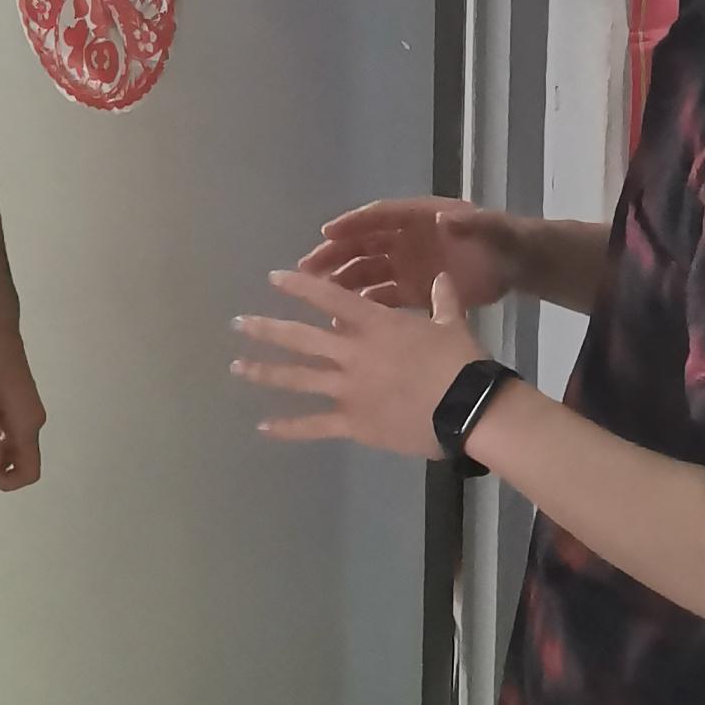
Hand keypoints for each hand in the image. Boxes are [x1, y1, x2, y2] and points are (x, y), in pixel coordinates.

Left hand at [0, 320, 45, 492]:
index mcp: (28, 427)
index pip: (30, 472)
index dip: (7, 481)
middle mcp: (36, 423)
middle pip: (25, 460)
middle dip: (1, 466)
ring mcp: (32, 411)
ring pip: (20, 445)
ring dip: (0, 450)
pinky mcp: (26, 401)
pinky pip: (18, 430)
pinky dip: (2, 436)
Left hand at [233, 269, 482, 456]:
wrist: (467, 409)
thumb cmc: (461, 363)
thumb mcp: (452, 324)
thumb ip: (442, 300)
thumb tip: (443, 276)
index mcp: (374, 326)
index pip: (329, 299)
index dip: (299, 286)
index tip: (274, 277)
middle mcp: (352, 354)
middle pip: (300, 339)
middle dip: (266, 329)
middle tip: (238, 324)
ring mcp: (348, 389)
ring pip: (298, 378)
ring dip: (264, 372)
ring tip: (237, 367)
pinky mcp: (353, 422)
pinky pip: (314, 425)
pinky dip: (288, 427)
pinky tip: (263, 427)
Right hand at [301, 197, 525, 313]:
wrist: (517, 264)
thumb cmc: (504, 239)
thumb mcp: (491, 228)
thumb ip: (471, 223)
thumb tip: (444, 219)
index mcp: (420, 217)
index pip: (381, 216)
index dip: (354, 223)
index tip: (328, 232)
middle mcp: (407, 239)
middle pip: (364, 243)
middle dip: (336, 253)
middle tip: (308, 267)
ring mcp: (408, 265)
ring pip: (368, 271)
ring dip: (344, 280)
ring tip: (318, 294)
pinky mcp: (415, 290)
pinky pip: (383, 296)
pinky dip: (366, 305)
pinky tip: (346, 318)